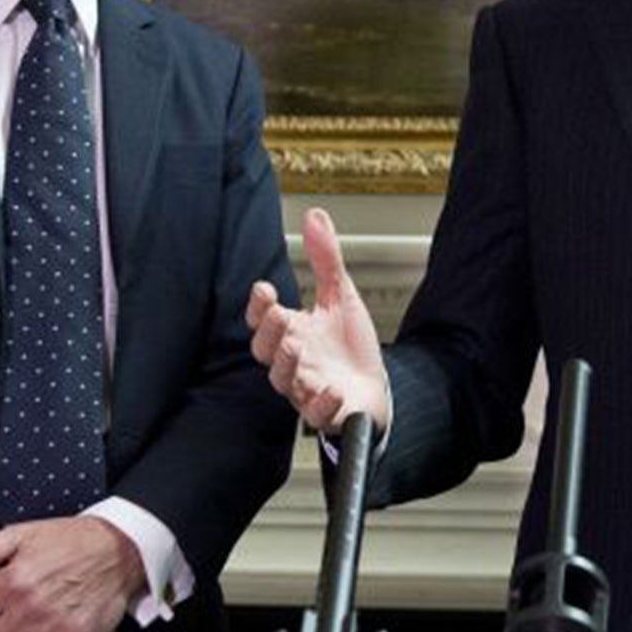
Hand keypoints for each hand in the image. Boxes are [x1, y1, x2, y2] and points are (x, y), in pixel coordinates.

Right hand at [248, 207, 390, 435]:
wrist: (372, 389)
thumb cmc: (348, 346)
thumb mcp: (340, 297)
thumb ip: (325, 260)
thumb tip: (315, 216)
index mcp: (291, 332)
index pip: (263, 320)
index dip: (259, 307)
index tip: (265, 289)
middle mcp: (293, 361)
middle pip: (266, 352)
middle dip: (270, 334)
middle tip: (281, 317)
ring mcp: (306, 388)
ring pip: (284, 382)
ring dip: (287, 365)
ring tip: (297, 347)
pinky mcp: (326, 413)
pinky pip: (316, 415)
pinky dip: (322, 405)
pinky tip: (332, 391)